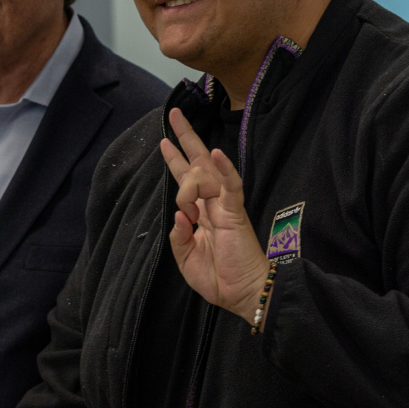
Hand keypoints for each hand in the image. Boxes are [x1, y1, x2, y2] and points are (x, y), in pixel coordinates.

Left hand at [155, 114, 268, 327]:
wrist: (244, 294)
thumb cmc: (219, 278)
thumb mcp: (186, 259)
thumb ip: (179, 235)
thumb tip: (178, 213)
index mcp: (201, 215)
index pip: (186, 180)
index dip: (175, 160)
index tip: (164, 140)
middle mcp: (212, 205)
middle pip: (198, 163)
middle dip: (185, 138)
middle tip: (174, 113)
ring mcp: (225, 206)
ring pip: (204, 174)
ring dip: (188, 183)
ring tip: (185, 206)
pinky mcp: (235, 213)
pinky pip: (230, 186)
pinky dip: (224, 169)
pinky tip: (217, 154)